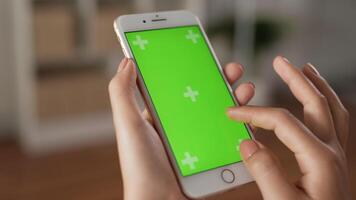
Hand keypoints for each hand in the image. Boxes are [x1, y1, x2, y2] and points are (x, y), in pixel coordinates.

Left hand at [108, 58, 254, 199]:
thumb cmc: (139, 166)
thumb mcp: (128, 125)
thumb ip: (122, 93)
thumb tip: (127, 61)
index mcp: (161, 116)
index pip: (180, 87)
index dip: (195, 70)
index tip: (207, 56)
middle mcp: (180, 127)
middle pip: (205, 98)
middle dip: (221, 82)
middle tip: (234, 70)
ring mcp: (197, 142)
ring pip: (221, 117)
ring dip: (236, 102)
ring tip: (247, 90)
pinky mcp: (210, 158)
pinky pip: (229, 140)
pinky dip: (242, 129)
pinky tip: (250, 120)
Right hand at [227, 56, 350, 199]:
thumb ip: (266, 173)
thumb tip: (247, 142)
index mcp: (318, 157)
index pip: (282, 121)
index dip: (254, 113)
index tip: (232, 113)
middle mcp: (331, 149)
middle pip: (316, 102)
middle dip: (296, 79)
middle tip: (280, 61)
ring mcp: (336, 153)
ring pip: (331, 108)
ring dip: (317, 85)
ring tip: (305, 68)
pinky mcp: (332, 160)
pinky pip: (334, 121)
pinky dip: (325, 103)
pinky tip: (315, 101)